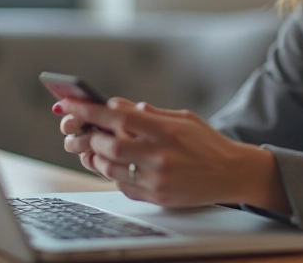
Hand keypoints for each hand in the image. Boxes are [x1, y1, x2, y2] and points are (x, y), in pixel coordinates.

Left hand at [57, 98, 287, 211]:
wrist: (231, 173)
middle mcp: (161, 155)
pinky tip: (113, 164)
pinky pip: (122, 185)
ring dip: (95, 156)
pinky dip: (111, 173)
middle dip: (90, 135)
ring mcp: (158, 179)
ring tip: (94, 147)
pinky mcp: (157, 197)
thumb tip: (117, 106)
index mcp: (167, 130)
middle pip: (109, 144)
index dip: (90, 111)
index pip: (119, 117)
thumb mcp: (183, 118)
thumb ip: (150, 114)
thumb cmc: (207, 143)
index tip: (71, 105)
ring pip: (110, 167)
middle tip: (83, 130)